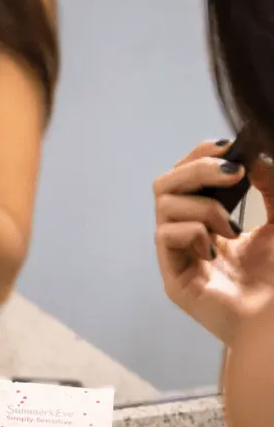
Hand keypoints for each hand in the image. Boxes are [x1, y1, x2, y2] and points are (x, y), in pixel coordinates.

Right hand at [154, 140, 273, 344]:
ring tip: (232, 229)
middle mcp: (189, 236)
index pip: (188, 176)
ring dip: (204, 206)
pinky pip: (165, 235)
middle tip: (234, 173)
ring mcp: (179, 258)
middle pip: (166, 183)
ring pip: (164, 204)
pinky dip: (192, 231)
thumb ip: (271, 185)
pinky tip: (215, 251)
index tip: (232, 147)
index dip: (203, 155)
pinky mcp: (174, 279)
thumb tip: (252, 156)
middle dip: (197, 168)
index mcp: (211, 221)